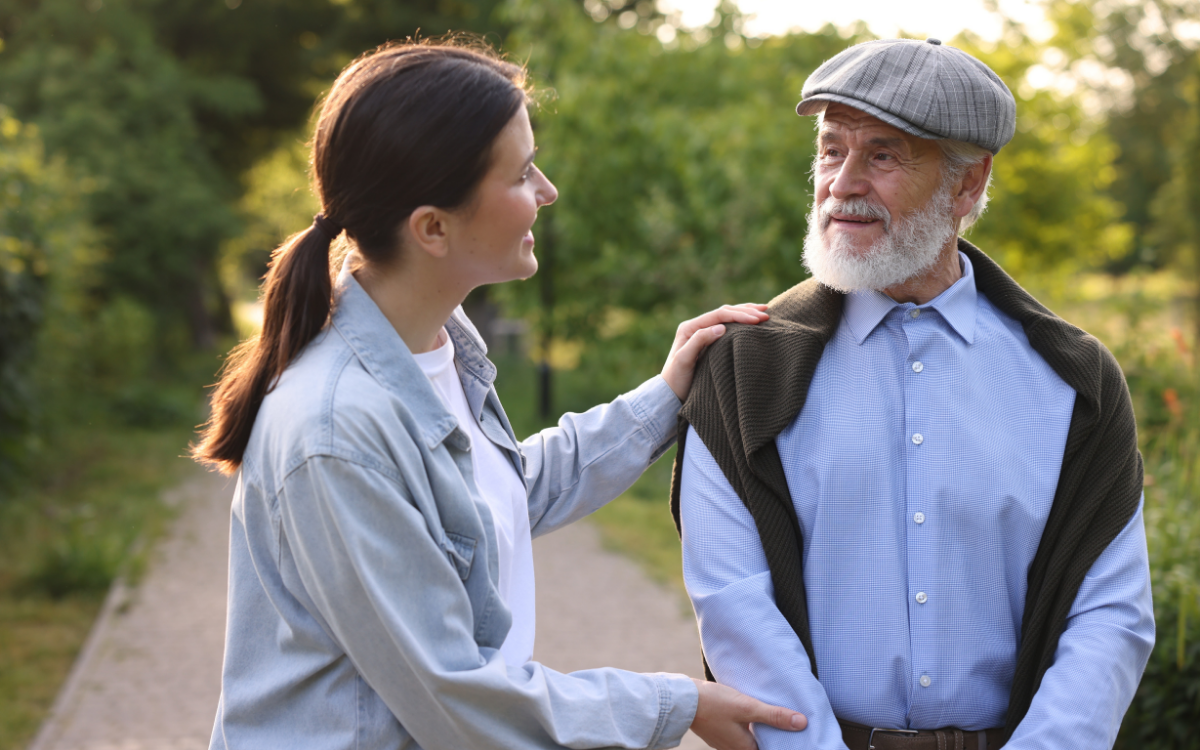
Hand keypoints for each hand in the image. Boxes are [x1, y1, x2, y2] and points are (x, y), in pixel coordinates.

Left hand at [661, 304, 768, 401]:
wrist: (671, 393)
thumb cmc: (677, 378)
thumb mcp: (684, 360)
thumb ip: (699, 341)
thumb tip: (721, 327)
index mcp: (690, 327)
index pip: (719, 315)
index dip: (739, 315)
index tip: (757, 320)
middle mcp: (697, 327)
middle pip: (725, 312)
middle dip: (746, 311)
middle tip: (766, 314)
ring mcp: (703, 333)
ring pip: (727, 318)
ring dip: (745, 314)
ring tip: (764, 312)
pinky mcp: (710, 342)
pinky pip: (728, 328)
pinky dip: (741, 324)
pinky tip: (753, 324)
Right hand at [689, 678, 806, 749]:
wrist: (682, 700)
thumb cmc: (715, 704)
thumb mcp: (748, 707)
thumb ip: (775, 716)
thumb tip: (802, 723)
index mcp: (744, 748)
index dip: (783, 743)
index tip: (796, 735)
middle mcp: (734, 749)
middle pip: (760, 746)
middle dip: (773, 737)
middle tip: (788, 724)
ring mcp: (724, 742)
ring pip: (749, 739)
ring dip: (759, 730)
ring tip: (772, 716)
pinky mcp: (717, 731)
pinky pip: (738, 733)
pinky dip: (747, 726)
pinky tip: (750, 713)